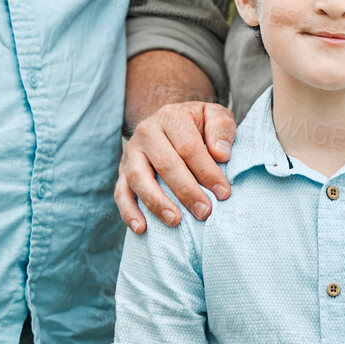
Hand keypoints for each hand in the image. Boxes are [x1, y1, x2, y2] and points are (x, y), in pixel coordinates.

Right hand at [114, 100, 235, 232]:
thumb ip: (222, 128)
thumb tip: (220, 154)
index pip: (188, 146)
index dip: (207, 171)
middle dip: (186, 191)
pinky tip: (142, 228)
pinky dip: (129, 211)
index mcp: (171, 117)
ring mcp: (131, 152)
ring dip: (157, 202)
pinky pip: (120, 192)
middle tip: (204, 212)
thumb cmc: (198, 124)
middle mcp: (147, 131)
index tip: (223, 193)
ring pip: (138, 178)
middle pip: (165, 163)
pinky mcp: (122, 171)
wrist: (170, 123)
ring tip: (175, 221)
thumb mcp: (215, 115)